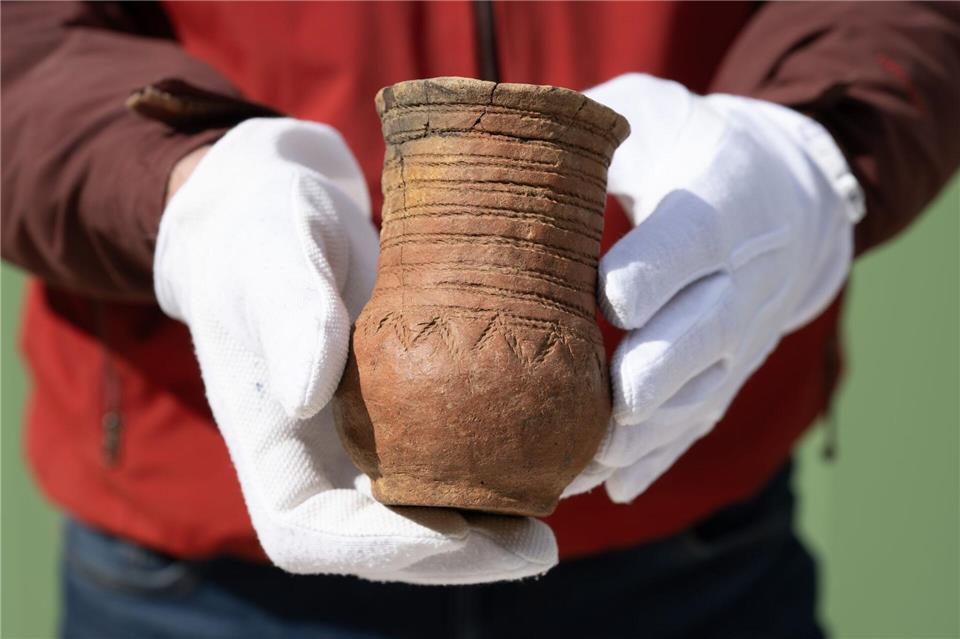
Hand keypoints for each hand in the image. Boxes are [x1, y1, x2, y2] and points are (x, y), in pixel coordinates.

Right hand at [155, 118, 555, 582]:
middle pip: (383, 541)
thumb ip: (286, 318)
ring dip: (489, 527)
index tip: (457, 535)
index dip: (383, 548)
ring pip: (424, 511)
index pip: (312, 532)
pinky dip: (496, 474)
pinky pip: (446, 464)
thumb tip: (305, 398)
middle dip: (459, 553)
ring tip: (557, 514)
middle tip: (539, 547)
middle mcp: (316, 462)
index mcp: (269, 447)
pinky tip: (556, 461)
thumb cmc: (262, 234)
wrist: (279, 214)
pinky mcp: (399, 417)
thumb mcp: (268, 260)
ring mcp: (360, 444)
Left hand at [564, 75, 863, 501]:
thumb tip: (506, 158)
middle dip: (658, 372)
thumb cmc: (694, 147)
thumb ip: (594, 132)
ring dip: (645, 438)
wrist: (788, 193)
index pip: (695, 241)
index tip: (608, 298)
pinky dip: (659, 459)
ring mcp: (743, 333)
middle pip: (709, 332)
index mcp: (721, 202)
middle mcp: (743, 276)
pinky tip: (614, 487)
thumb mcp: (655, 114)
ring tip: (578, 469)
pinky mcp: (731, 371)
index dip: (656, 272)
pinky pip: (700, 420)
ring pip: (702, 394)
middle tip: (607, 404)